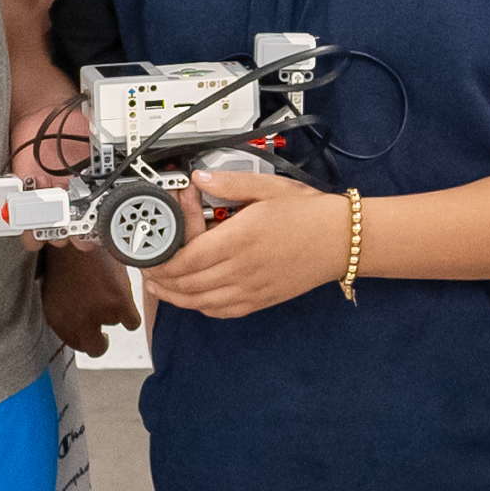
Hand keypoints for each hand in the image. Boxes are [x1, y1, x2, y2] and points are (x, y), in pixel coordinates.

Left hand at [38, 238, 139, 357]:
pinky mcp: (119, 303)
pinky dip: (129, 314)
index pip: (76, 346)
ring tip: (104, 291)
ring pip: (113, 324)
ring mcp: (99, 313)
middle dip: (98, 339)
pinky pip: (131, 322)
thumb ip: (66, 317)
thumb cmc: (64, 260)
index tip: (91, 336)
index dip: (85, 340)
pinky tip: (122, 301)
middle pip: (95, 347)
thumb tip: (79, 330)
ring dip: (111, 311)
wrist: (77, 234)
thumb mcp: (53, 294)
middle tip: (101, 331)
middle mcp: (78, 320)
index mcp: (58, 320)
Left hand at [148, 167, 351, 317]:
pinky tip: (192, 298)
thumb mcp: (267, 187)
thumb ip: (229, 182)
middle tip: (147, 266)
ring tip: (159, 285)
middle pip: (186, 283)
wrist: (342, 240)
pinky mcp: (260, 300)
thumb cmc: (309, 214)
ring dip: (174, 296)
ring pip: (200, 301)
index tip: (151, 249)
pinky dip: (200, 307)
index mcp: (239, 239)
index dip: (161, 258)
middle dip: (160, 277)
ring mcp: (251, 288)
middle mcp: (242, 269)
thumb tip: (199, 178)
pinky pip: (222, 311)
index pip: (185, 257)